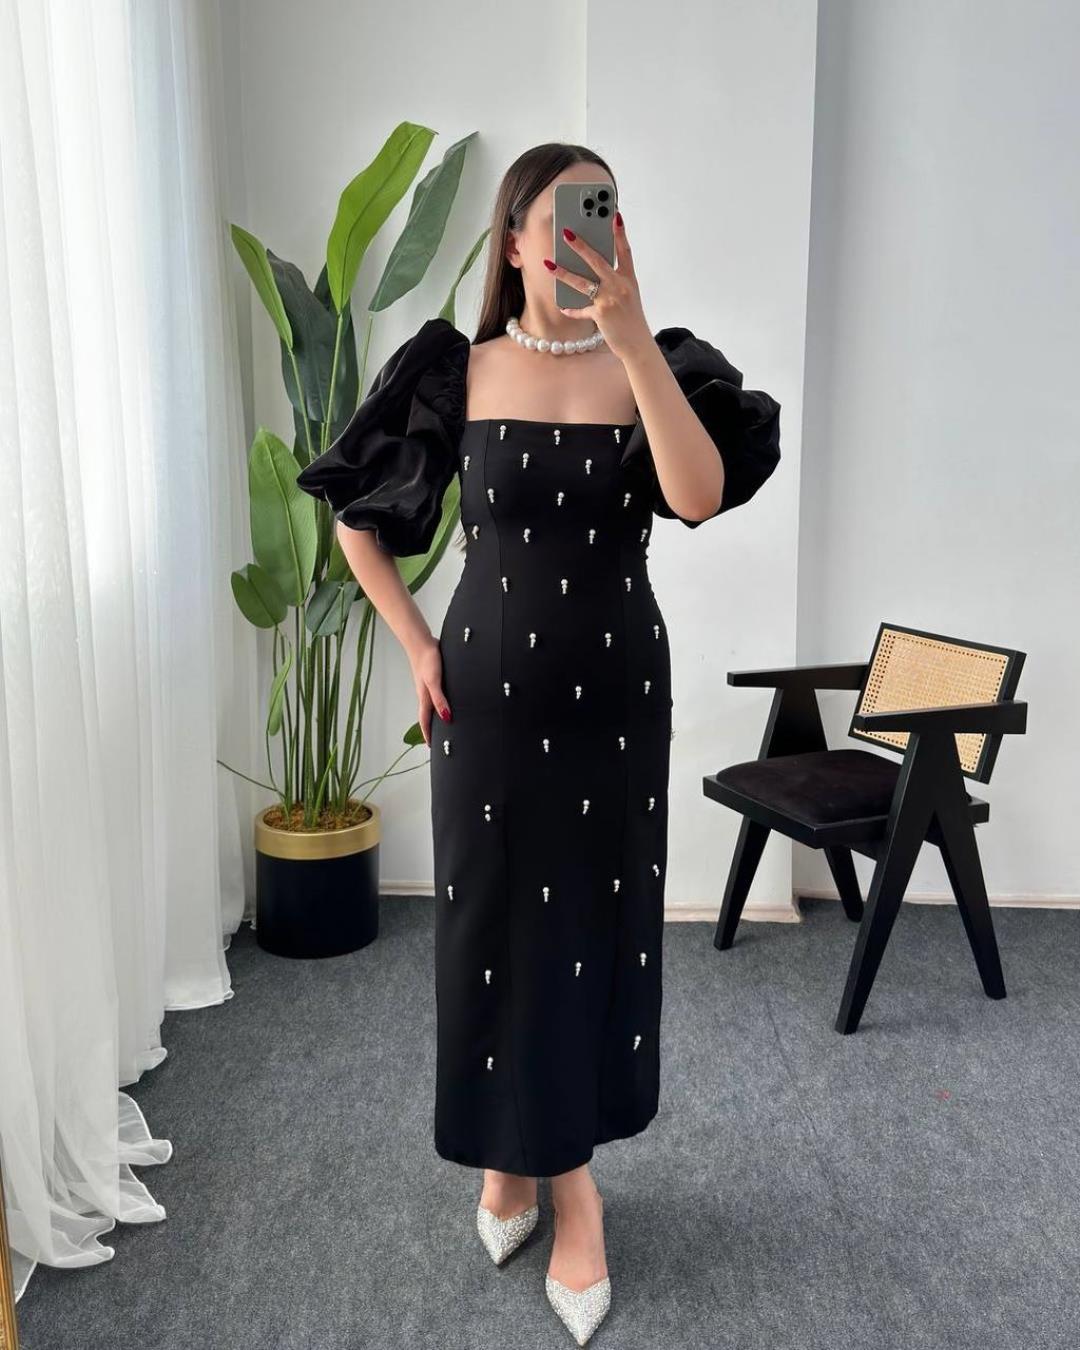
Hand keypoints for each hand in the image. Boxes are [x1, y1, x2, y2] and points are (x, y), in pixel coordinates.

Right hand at [410, 636, 450, 746]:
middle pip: (428, 714)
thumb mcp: (434, 682)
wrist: (422, 642)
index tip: (431, 746)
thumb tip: (446, 717)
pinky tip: (448, 698)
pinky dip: (441, 701)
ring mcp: (429, 685)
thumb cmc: (427, 660)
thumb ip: (439, 699)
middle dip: (432, 727)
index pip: (425, 721)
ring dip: (437, 714)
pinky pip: (438, 694)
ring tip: (444, 722)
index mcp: (425, 697)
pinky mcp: (434, 677)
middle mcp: (426, 693)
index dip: (428, 734)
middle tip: (438, 738)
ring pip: (433, 704)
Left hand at [548, 211, 651, 362]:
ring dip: (563, 273)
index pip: (625, 251)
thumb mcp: (629, 296)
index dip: (620, 233)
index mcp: (629, 279)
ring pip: (582, 283)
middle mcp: (620, 286)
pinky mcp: (601, 314)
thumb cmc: (631, 319)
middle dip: (581, 246)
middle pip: (598, 261)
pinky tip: (563, 307)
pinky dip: (572, 310)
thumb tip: (596, 270)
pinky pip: (581, 310)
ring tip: (549, 264)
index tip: (615, 215)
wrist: (637, 344)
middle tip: (566, 233)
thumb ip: (615, 281)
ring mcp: (610, 300)